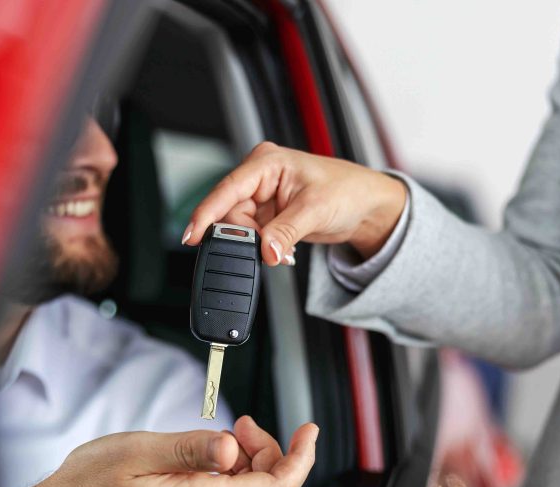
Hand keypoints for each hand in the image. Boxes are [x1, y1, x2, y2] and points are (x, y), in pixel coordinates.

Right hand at [0, 416, 317, 486]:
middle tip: (244, 426)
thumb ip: (193, 449)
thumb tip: (234, 446)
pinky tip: (216, 464)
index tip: (307, 430)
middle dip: (274, 456)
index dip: (300, 457)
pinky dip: (239, 486)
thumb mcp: (139, 450)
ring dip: (256, 470)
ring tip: (227, 440)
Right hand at [182, 142, 406, 263]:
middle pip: (231, 214)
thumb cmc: (348, 191)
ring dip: (257, 245)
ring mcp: (263, 198)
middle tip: (267, 250)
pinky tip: (282, 250)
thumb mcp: (315, 210)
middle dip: (244, 238)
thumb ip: (285, 232)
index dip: (206, 214)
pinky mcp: (268, 216)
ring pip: (240, 229)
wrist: (367, 207)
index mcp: (267, 162)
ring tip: (283, 250)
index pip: (227, 189)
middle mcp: (260, 178)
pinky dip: (265, 247)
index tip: (192, 235)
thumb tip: (265, 251)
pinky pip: (253, 236)